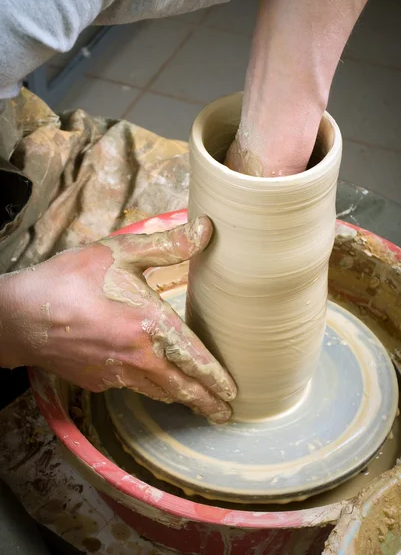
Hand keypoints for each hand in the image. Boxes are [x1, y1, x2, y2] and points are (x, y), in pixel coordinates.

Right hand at [0, 218, 235, 422]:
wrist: (19, 316)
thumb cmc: (70, 281)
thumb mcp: (120, 253)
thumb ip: (166, 245)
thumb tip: (205, 230)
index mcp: (150, 327)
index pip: (194, 359)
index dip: (216, 378)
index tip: (232, 394)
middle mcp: (138, 358)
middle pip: (180, 388)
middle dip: (205, 402)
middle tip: (224, 414)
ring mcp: (116, 374)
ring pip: (157, 392)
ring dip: (180, 399)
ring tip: (195, 403)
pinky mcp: (97, 380)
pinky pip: (131, 387)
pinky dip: (149, 389)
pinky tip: (150, 383)